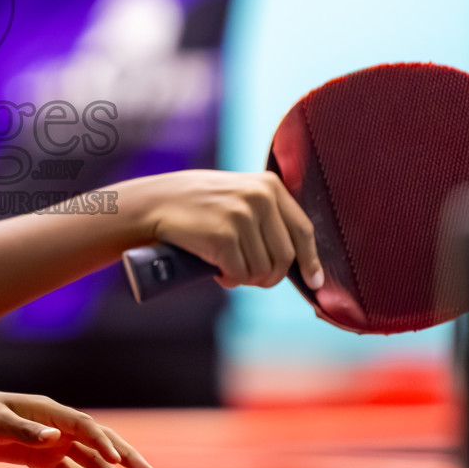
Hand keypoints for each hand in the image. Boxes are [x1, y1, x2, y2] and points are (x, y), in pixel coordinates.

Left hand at [0, 381, 154, 467]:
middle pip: (97, 439)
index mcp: (46, 410)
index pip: (84, 425)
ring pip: (87, 458)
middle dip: (123, 455)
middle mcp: (53, 424)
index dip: (104, 442)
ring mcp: (48, 440)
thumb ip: (23, 429)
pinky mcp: (38, 456)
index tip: (119, 461)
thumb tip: (53, 436)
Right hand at [132, 169, 321, 290]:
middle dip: (269, 276)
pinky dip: (229, 279)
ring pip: (263, 270)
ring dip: (246, 278)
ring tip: (226, 266)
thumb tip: (300, 259)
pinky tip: (216, 269)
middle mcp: (259, 197)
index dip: (311, 261)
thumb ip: (267, 214)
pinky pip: (240, 274)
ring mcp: (241, 216)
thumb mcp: (238, 195)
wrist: (154, 204)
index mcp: (269, 185)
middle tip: (248, 275)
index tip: (314, 282)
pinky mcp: (223, 236)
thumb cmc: (197, 205)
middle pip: (285, 257)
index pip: (303, 230)